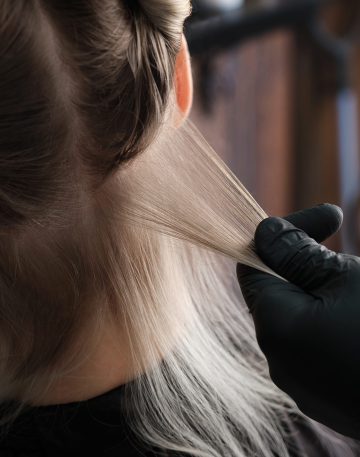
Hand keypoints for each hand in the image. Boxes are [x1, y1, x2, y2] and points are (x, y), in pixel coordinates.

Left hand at [237, 204, 359, 438]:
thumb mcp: (348, 279)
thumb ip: (298, 254)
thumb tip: (265, 233)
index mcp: (275, 328)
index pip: (254, 266)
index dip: (285, 236)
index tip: (326, 218)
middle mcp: (280, 362)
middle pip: (280, 294)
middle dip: (310, 263)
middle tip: (352, 251)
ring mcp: (306, 387)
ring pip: (303, 321)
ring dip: (327, 295)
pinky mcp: (330, 401)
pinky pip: (319, 349)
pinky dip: (335, 325)